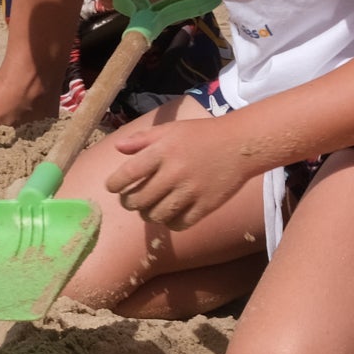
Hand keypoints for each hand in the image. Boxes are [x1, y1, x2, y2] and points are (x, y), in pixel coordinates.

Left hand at [103, 112, 259, 231]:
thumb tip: (118, 148)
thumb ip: (142, 139)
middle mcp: (174, 172)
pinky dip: (169, 223)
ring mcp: (191, 191)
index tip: (112, 187)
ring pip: (156, 215)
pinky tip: (169, 214)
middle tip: (129, 200)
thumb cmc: (202, 134)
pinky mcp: (206, 206)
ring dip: (147, 214)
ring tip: (148, 208)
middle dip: (128, 202)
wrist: (241, 145)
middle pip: (139, 199)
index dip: (114, 184)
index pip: (128, 174)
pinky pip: (179, 224)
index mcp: (163, 151)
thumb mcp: (171, 130)